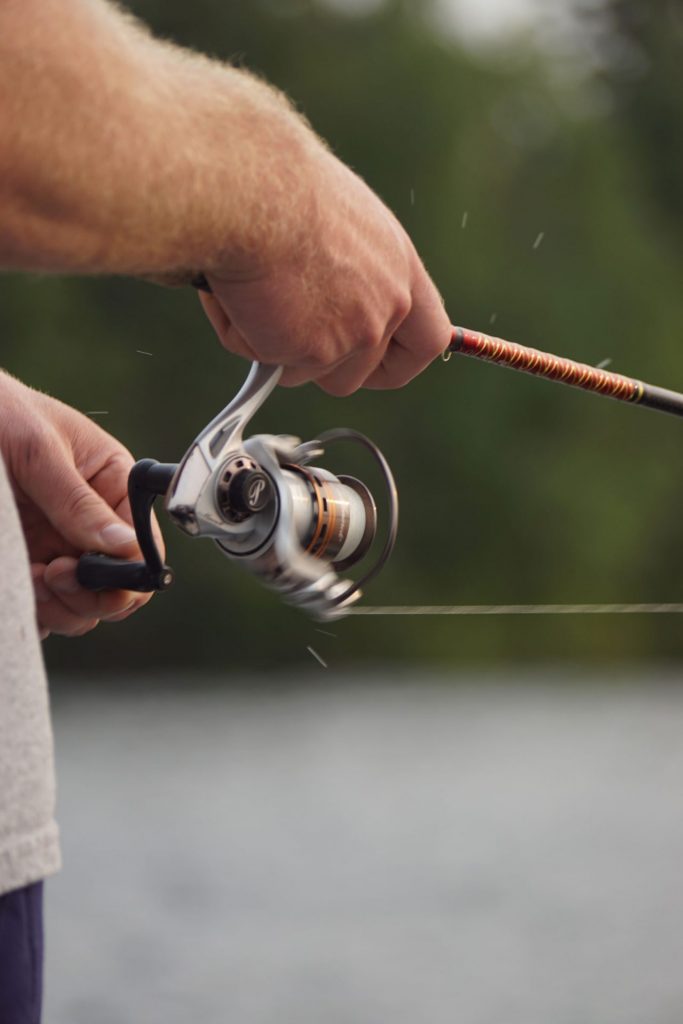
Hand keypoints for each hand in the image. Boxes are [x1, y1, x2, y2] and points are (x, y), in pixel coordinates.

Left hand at [0, 372, 161, 638]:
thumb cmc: (0, 412)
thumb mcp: (40, 451)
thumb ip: (79, 502)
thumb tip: (126, 547)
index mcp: (114, 486)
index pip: (142, 545)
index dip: (126, 571)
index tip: (89, 572)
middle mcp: (93, 523)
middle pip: (118, 587)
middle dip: (91, 595)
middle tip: (52, 574)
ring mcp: (60, 546)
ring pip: (83, 607)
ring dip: (61, 607)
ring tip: (29, 576)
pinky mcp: (27, 563)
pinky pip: (45, 608)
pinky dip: (36, 612)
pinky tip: (17, 582)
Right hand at [199, 146, 449, 395]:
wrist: (253, 191)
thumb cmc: (277, 186)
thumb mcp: (333, 222)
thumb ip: (342, 271)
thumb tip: (313, 301)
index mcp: (399, 267)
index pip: (428, 338)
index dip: (397, 362)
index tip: (373, 368)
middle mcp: (389, 304)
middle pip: (360, 372)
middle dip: (317, 366)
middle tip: (282, 336)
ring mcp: (356, 333)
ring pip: (306, 373)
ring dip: (272, 346)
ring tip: (250, 289)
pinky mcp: (316, 352)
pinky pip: (265, 361)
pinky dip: (240, 333)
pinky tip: (235, 290)